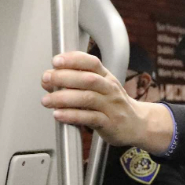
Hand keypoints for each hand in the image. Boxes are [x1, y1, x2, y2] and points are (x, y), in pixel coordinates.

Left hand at [41, 51, 171, 149]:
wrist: (138, 124)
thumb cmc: (114, 105)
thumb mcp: (101, 88)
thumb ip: (76, 82)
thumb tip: (49, 80)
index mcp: (107, 78)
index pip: (92, 62)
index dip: (73, 60)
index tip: (56, 61)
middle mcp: (110, 90)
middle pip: (88, 79)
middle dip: (64, 77)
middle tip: (46, 80)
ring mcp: (111, 107)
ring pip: (88, 98)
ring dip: (63, 98)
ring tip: (47, 101)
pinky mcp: (110, 124)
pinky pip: (90, 118)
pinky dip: (72, 116)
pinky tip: (59, 115)